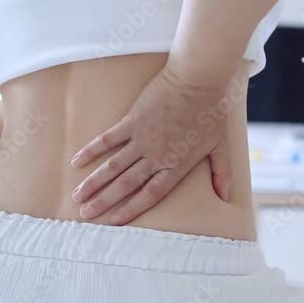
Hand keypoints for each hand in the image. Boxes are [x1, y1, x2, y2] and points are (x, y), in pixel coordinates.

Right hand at [69, 65, 235, 223]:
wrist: (198, 80)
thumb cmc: (212, 112)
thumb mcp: (221, 146)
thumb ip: (221, 173)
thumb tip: (226, 196)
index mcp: (177, 165)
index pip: (151, 195)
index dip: (131, 210)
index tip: (113, 222)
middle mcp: (157, 157)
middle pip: (126, 185)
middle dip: (104, 202)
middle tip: (85, 214)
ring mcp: (143, 139)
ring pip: (113, 166)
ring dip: (94, 182)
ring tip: (77, 196)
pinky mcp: (133, 120)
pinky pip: (108, 139)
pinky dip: (91, 151)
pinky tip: (77, 161)